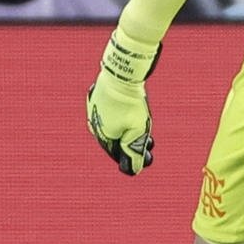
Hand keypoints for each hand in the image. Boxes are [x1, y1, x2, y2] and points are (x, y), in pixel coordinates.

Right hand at [87, 30, 159, 174]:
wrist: (121, 73)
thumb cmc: (130, 103)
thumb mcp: (137, 130)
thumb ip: (134, 151)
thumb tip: (134, 170)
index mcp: (102, 135)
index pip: (117, 154)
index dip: (130, 159)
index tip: (142, 162)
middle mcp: (94, 124)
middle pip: (114, 139)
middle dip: (131, 144)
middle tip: (148, 146)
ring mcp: (94, 109)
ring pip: (112, 124)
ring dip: (127, 130)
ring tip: (144, 129)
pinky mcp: (97, 97)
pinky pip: (109, 111)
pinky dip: (120, 115)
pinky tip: (130, 113)